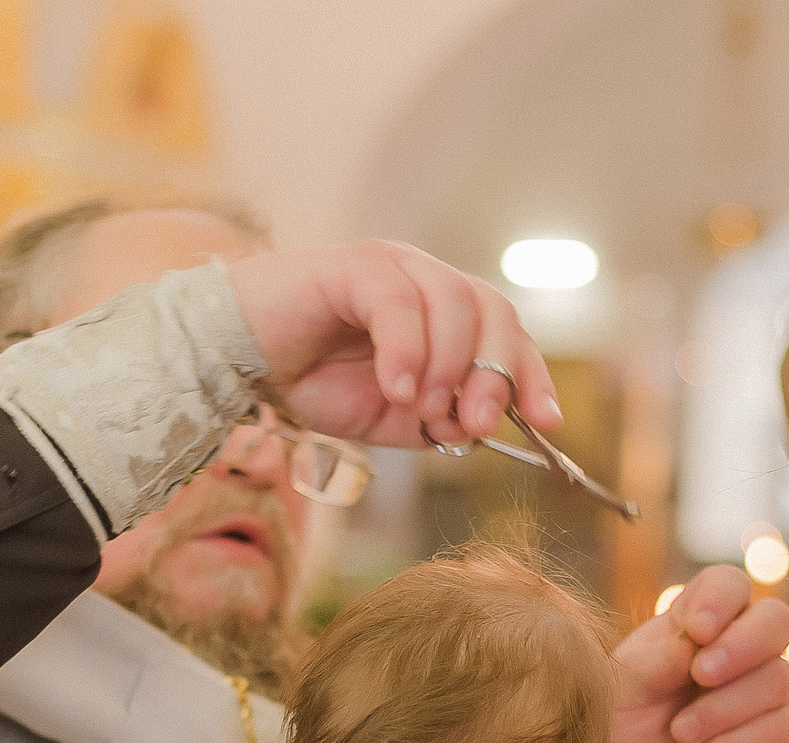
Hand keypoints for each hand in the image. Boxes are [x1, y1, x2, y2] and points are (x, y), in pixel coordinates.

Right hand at [226, 242, 560, 451]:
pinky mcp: (352, 265)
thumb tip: (477, 431)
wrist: (240, 360)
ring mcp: (391, 267)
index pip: (507, 334)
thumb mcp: (388, 419)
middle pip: (493, 310)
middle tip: (479, 422)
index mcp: (443, 315)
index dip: (531, 374)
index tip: (548, 421)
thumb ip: (435, 422)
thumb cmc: (312, 381)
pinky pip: (397, 302)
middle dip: (496, 372)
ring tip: (422, 410)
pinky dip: (405, 351)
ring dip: (448, 366)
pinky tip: (395, 390)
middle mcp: (425, 280)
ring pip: (453, 302)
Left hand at [610, 563, 788, 742]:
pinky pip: (773, 736)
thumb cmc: (622, 728)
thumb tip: (695, 645)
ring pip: (775, 683)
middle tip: (702, 674)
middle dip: (742, 645)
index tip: (697, 630)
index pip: (730, 586)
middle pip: (775, 621)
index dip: (722, 600)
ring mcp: (765, 697)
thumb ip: (655, 661)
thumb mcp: (624, 689)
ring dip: (721, 709)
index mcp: (701, 624)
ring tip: (680, 733)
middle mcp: (742, 652)